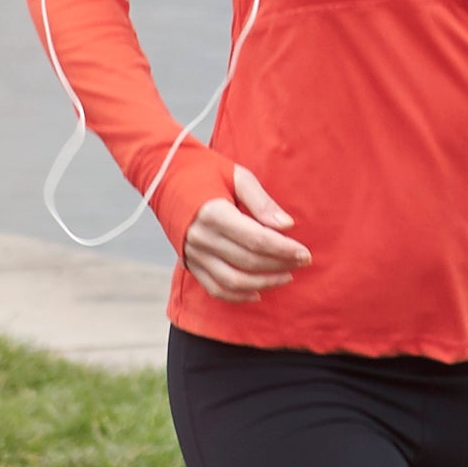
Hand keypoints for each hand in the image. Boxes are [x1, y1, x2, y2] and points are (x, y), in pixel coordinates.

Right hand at [177, 164, 309, 302]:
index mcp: (213, 213)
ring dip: (263, 283)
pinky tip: (258, 292)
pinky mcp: (189, 263)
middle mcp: (201, 238)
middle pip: (248, 261)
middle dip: (280, 264)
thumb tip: (286, 225)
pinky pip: (215, 288)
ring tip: (286, 276)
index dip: (284, 249)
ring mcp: (193, 254)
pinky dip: (238, 295)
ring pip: (233, 281)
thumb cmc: (205, 171)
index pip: (256, 239)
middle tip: (302, 261)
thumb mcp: (236, 175)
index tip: (305, 253)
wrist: (163, 176)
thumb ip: (261, 202)